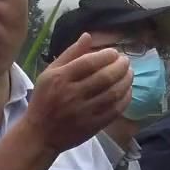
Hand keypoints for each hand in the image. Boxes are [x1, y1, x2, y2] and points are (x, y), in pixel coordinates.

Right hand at [24, 33, 131, 151]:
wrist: (40, 133)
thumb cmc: (44, 99)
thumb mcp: (50, 73)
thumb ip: (70, 54)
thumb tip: (88, 36)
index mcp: (60, 78)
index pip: (90, 62)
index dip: (107, 55)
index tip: (114, 53)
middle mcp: (72, 94)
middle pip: (105, 77)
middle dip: (121, 66)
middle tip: (126, 61)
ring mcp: (83, 111)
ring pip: (113, 93)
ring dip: (126, 81)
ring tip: (129, 73)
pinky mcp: (92, 125)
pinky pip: (115, 110)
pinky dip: (125, 98)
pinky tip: (127, 90)